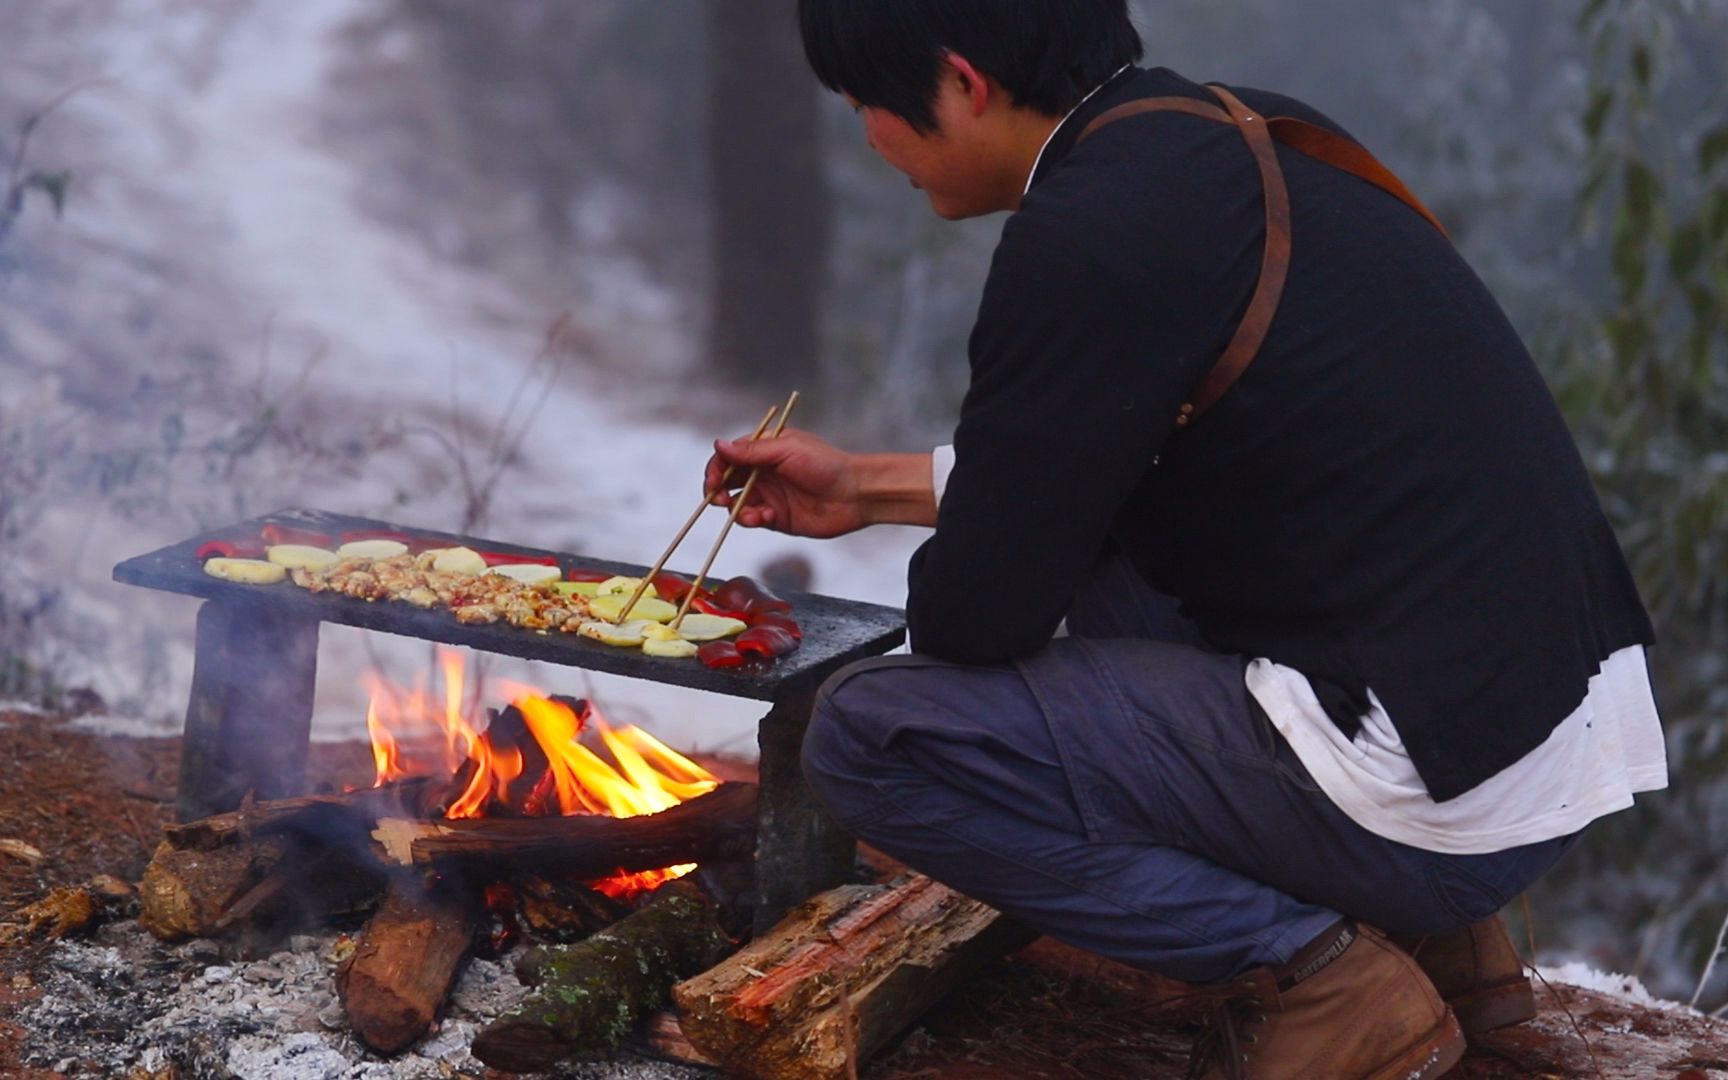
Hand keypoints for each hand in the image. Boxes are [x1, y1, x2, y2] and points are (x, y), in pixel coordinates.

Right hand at [704, 428, 868, 538]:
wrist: (855, 494)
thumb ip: (751, 451)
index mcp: (764, 450)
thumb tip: (719, 445)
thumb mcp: (787, 450)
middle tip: (720, 499)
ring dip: (737, 509)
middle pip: (726, 481)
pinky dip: (752, 520)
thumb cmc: (826, 464)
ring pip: (736, 504)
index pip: (728, 457)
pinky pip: (752, 519)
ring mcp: (769, 495)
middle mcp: (763, 472)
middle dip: (718, 491)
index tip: (713, 481)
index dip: (715, 469)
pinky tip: (766, 517)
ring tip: (754, 513)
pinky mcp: (776, 517)